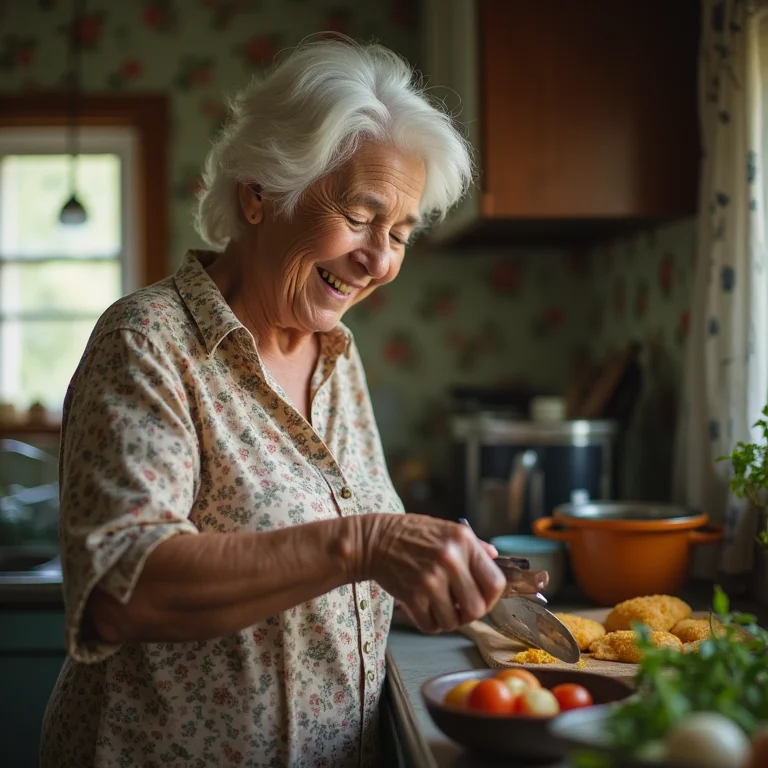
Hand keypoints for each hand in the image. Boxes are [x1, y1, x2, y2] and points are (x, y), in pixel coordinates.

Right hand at [360, 514, 506, 633]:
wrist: (375, 540)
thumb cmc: (412, 534)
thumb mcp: (446, 529)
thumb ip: (473, 544)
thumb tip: (494, 557)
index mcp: (463, 541)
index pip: (495, 583)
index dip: (492, 597)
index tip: (483, 599)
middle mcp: (450, 560)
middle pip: (477, 608)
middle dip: (470, 614)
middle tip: (460, 608)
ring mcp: (431, 580)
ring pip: (454, 622)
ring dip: (448, 620)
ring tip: (439, 607)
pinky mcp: (412, 596)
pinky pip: (431, 625)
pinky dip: (429, 623)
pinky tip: (424, 609)